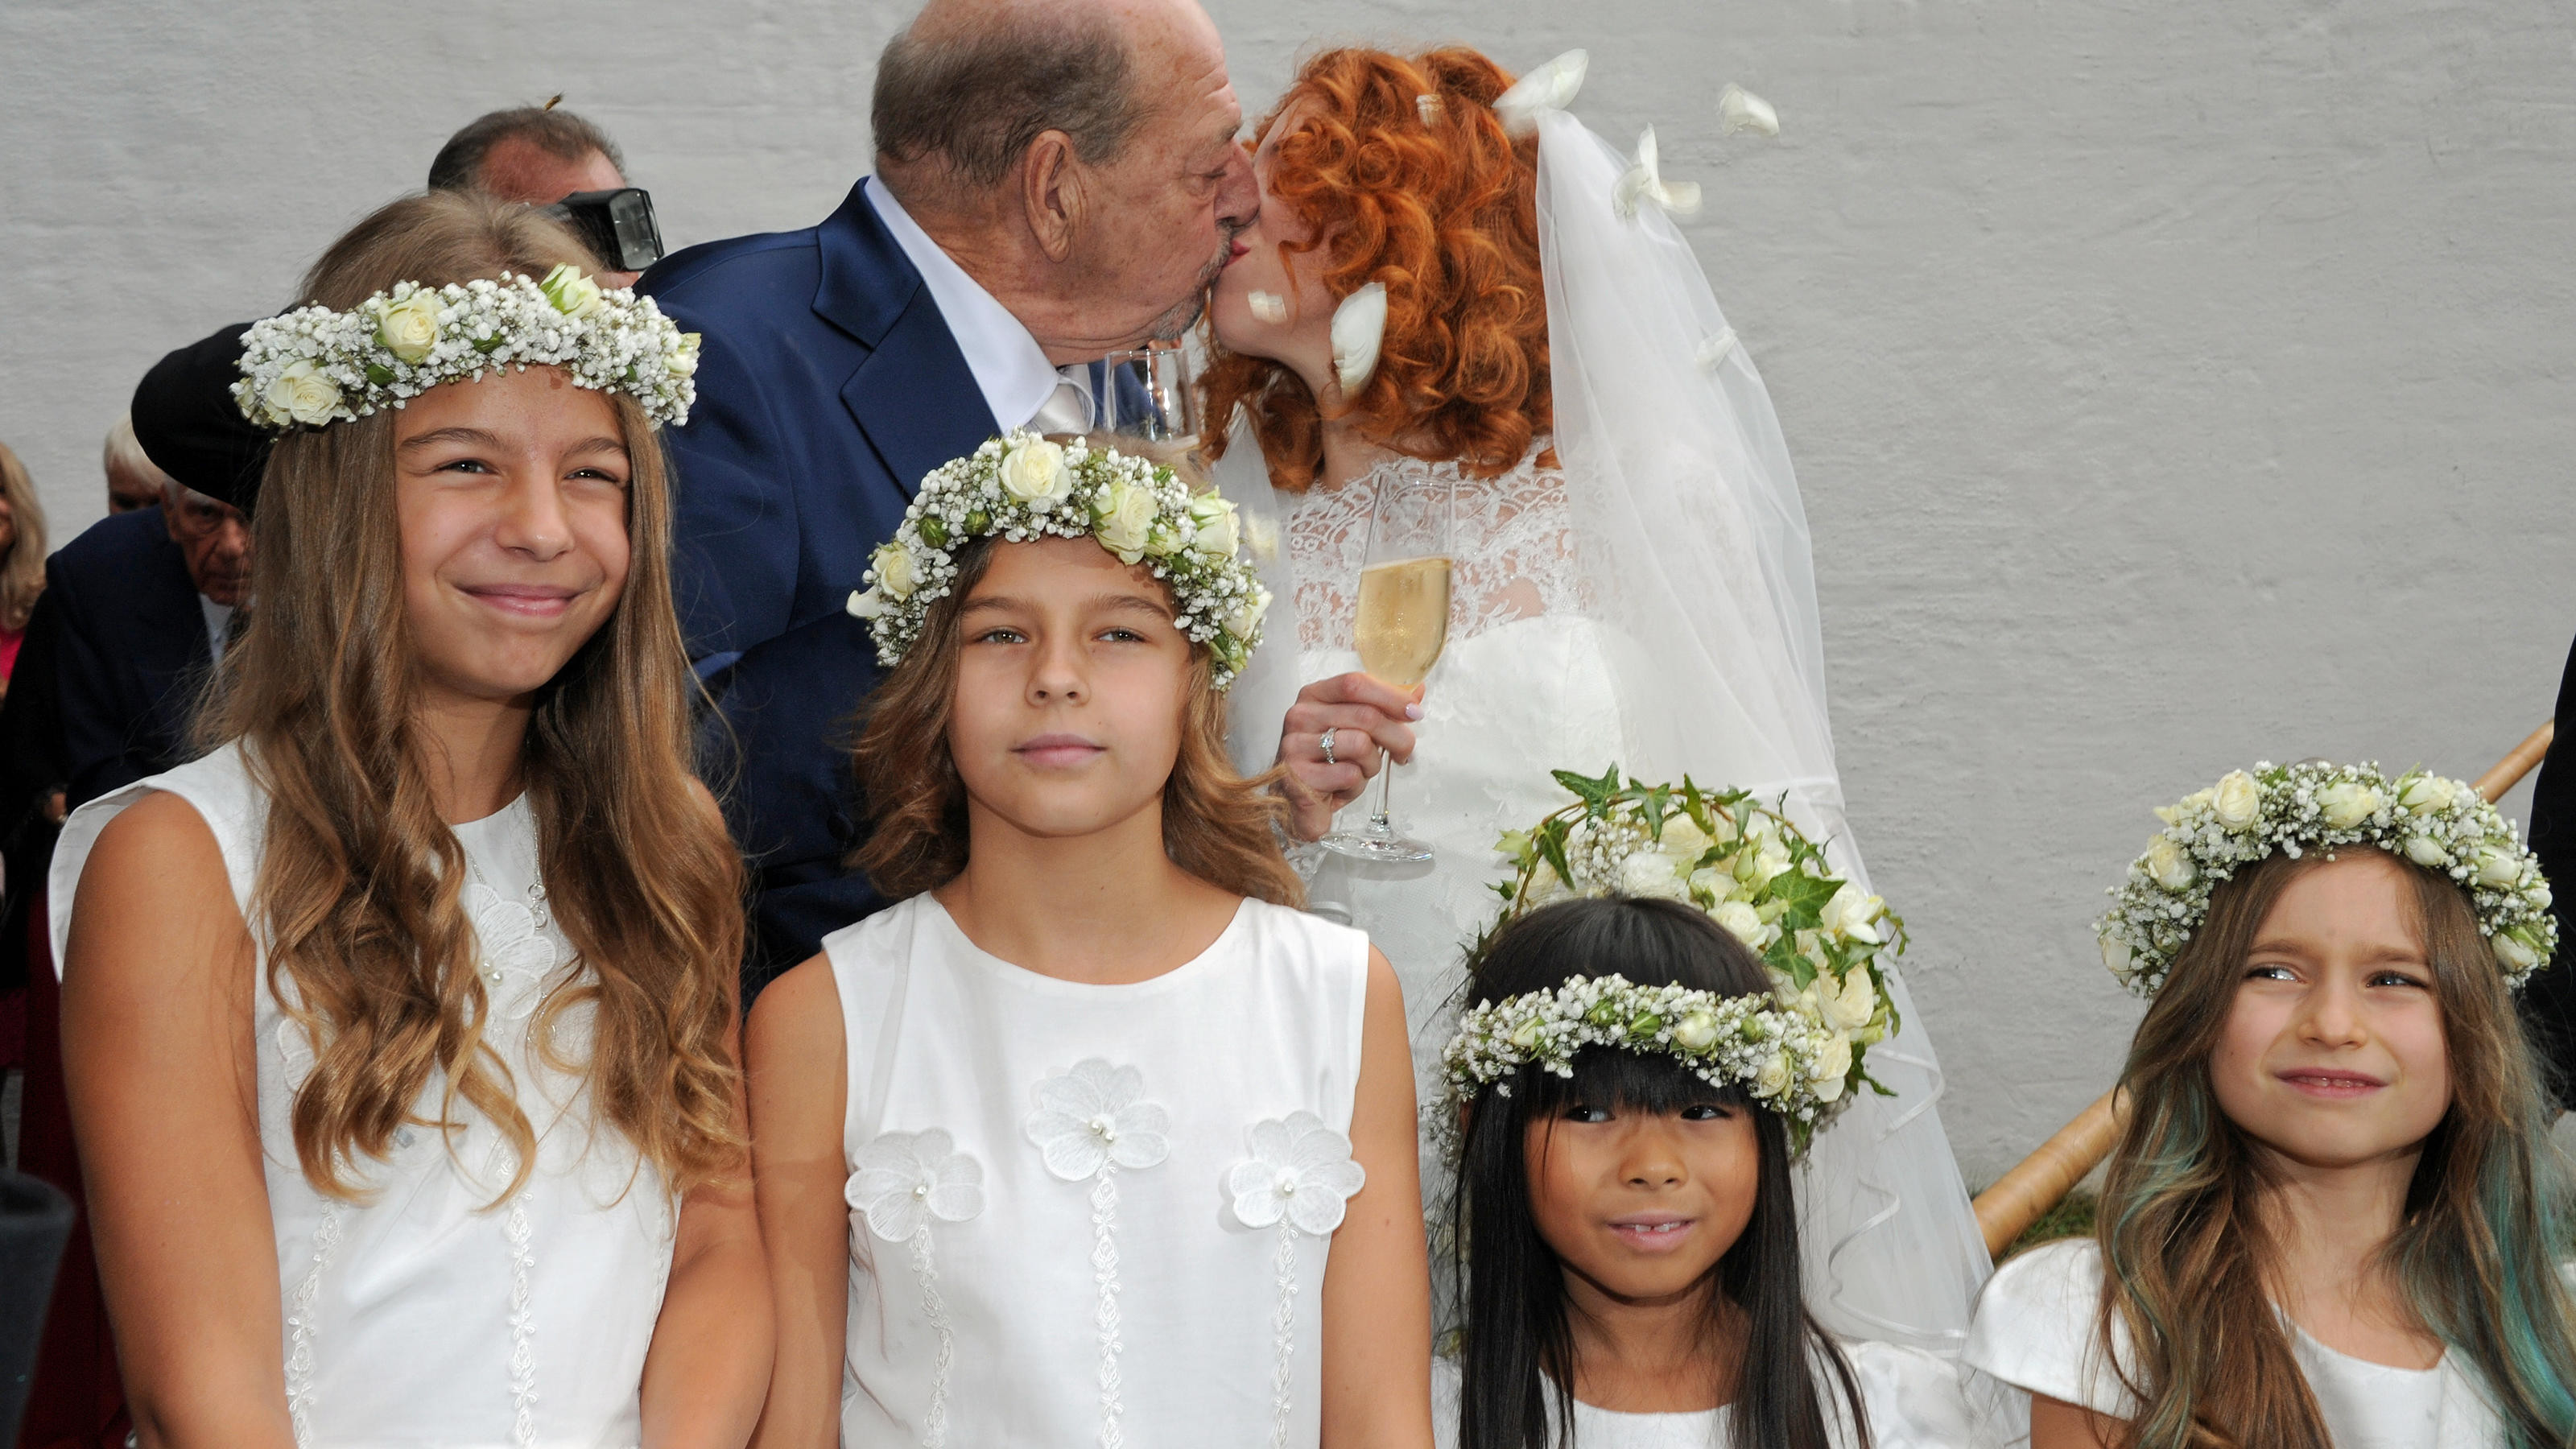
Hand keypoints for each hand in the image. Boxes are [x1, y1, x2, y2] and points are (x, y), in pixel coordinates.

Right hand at [1274, 673, 1422, 841]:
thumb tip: (1417, 689)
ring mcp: (1294, 745)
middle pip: (1365, 716)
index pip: (1354, 683)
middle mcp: (1299, 715)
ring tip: (1359, 772)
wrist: (1298, 804)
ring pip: (1360, 745)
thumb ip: (1382, 707)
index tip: (1414, 712)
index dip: (1391, 696)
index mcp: (1313, 696)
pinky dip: (1356, 786)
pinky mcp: (1296, 776)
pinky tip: (1342, 789)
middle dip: (1396, 737)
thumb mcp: (1355, 729)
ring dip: (1372, 765)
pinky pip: (1348, 775)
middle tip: (1403, 754)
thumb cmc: (1329, 762)